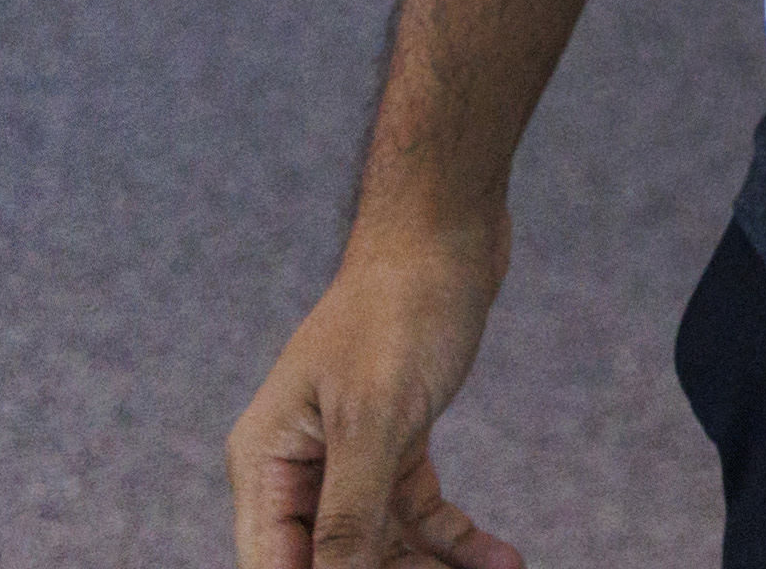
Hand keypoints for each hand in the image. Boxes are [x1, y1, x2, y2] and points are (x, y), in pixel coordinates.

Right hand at [229, 216, 519, 568]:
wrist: (448, 231)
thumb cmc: (399, 309)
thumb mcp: (376, 420)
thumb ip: (348, 516)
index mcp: (265, 463)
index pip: (274, 566)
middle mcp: (295, 468)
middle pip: (328, 563)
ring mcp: (345, 457)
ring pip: (377, 546)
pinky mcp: (394, 441)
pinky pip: (416, 511)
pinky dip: (454, 539)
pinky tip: (500, 559)